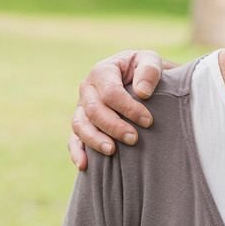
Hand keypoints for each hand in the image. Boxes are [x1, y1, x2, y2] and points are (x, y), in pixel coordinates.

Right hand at [68, 50, 169, 169]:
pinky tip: (84, 165)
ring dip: (95, 140)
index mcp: (103, 71)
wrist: (140, 78)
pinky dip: (76, 152)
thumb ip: (149, 70)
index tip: (148, 121)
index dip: (128, 108)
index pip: (111, 92)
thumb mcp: (151, 60)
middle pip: (94, 110)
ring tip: (112, 152)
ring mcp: (82, 107)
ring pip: (80, 125)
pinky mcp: (82, 123)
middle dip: (114, 126)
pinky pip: (73, 139)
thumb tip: (142, 92)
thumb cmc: (145, 70)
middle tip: (134, 139)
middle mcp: (87, 89)